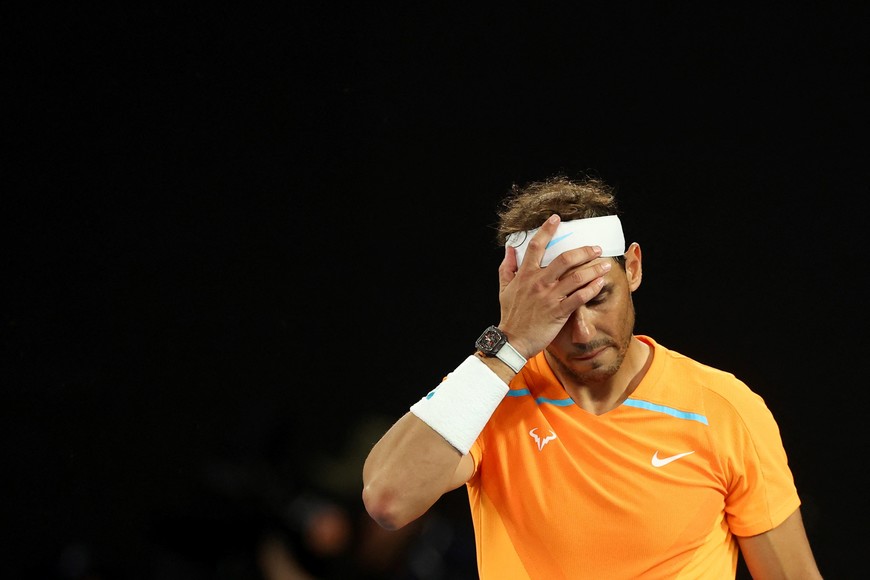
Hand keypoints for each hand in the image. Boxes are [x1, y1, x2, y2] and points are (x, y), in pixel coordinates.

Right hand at [496, 214, 611, 358]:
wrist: (512, 340)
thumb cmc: (510, 314)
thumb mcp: (504, 288)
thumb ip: (507, 266)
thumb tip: (510, 249)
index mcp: (525, 274)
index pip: (536, 246)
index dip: (546, 230)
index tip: (556, 218)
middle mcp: (539, 282)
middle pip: (564, 258)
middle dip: (583, 250)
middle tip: (596, 248)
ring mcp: (550, 297)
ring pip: (576, 277)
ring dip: (594, 269)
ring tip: (605, 264)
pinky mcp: (559, 312)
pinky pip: (580, 297)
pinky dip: (592, 289)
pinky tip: (600, 283)